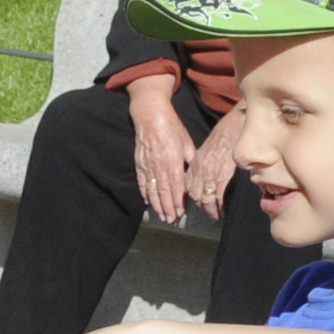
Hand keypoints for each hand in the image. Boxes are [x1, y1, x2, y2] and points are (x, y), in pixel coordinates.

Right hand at [126, 76, 194, 223]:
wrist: (150, 114)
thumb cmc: (171, 125)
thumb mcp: (186, 141)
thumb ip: (189, 159)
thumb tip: (194, 174)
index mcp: (173, 160)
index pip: (176, 186)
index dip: (178, 201)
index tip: (180, 212)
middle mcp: (159, 165)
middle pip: (163, 191)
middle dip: (167, 207)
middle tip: (170, 220)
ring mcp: (147, 164)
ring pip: (152, 189)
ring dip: (156, 204)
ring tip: (161, 216)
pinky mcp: (139, 162)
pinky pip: (142, 181)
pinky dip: (144, 193)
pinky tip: (147, 202)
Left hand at [187, 107, 245, 217]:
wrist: (237, 126)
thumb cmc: (227, 134)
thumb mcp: (209, 148)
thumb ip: (205, 162)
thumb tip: (208, 174)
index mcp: (196, 162)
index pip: (188, 185)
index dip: (191, 197)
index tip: (197, 204)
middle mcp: (199, 169)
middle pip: (195, 195)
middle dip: (201, 207)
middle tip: (208, 214)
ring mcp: (210, 174)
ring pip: (205, 199)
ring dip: (211, 211)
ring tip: (216, 217)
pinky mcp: (222, 176)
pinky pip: (217, 196)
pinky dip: (219, 207)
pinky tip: (223, 211)